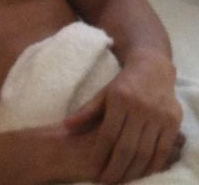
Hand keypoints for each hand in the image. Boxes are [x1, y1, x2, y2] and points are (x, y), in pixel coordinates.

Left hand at [64, 49, 183, 182]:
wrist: (152, 67)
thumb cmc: (124, 83)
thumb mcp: (103, 93)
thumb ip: (87, 110)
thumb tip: (66, 126)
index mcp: (120, 98)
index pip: (108, 134)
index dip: (102, 155)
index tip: (96, 173)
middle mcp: (140, 107)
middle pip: (127, 147)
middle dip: (117, 169)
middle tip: (108, 183)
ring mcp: (158, 114)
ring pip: (145, 152)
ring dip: (134, 172)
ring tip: (123, 181)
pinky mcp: (172, 120)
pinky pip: (163, 150)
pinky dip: (153, 165)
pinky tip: (143, 173)